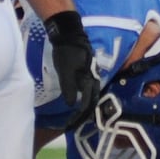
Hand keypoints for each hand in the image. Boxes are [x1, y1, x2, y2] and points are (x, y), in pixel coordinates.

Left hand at [45, 10, 99, 127]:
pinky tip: (77, 101)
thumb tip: (71, 105)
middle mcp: (94, 78)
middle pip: (92, 101)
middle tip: (73, 124)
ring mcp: (91, 74)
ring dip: (85, 107)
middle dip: (84, 115)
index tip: (70, 125)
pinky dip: (83, 98)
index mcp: (90, 79)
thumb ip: (69, 88)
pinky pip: (87, 89)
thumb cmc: (66, 52)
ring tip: (76, 117)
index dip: (79, 116)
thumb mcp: (65, 71)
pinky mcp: (87, 72)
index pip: (87, 103)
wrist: (69, 33)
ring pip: (91, 95)